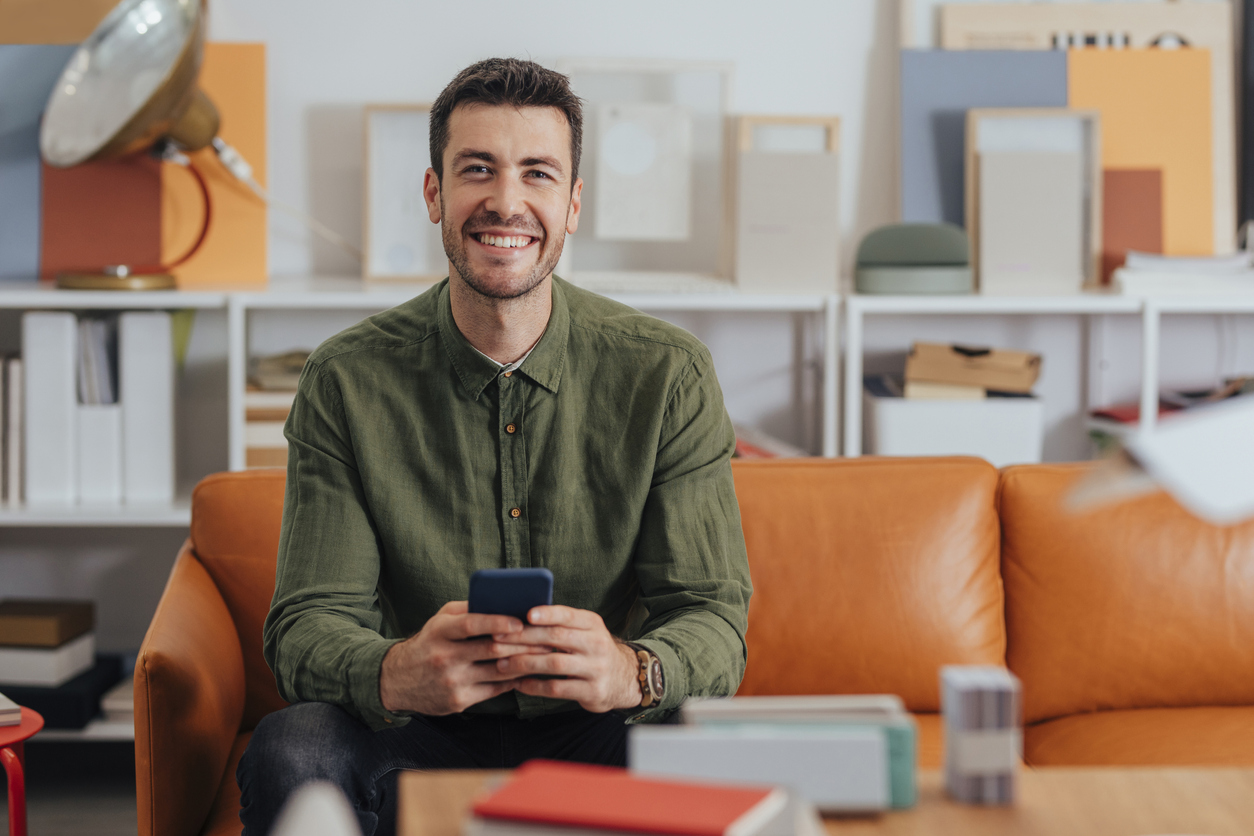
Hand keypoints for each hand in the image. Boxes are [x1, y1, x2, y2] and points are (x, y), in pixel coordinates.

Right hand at [379, 601, 547, 715]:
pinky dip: (514, 681)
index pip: (471, 624)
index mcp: (440, 632)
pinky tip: (527, 673)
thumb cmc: (428, 643)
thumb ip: (467, 610)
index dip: (497, 622)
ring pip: (498, 672)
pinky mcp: (459, 701)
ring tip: (544, 655)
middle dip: (523, 644)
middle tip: (546, 638)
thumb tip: (502, 602)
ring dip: (524, 663)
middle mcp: (445, 657)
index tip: (520, 621)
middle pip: (491, 650)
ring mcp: (452, 681)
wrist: (396, 681)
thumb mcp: (440, 621)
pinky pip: (494, 690)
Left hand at [494, 605, 641, 712]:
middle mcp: (596, 644)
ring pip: (554, 664)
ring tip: (502, 664)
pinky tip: (518, 684)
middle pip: (556, 638)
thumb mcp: (586, 631)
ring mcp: (596, 669)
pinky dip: (534, 686)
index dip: (548, 614)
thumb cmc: (592, 650)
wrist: (624, 678)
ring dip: (524, 663)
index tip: (526, 614)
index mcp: (592, 624)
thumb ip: (561, 624)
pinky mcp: (592, 691)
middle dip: (524, 638)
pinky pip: (557, 689)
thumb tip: (520, 616)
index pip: (568, 615)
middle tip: (498, 639)